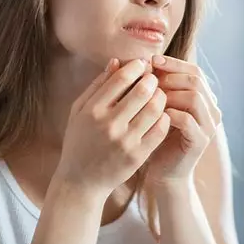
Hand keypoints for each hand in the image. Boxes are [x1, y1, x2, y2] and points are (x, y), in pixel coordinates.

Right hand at [54, 58, 171, 198]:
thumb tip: (116, 62)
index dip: (136, 67)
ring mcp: (125, 141)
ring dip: (161, 97)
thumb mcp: (79, 111)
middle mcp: (109, 124)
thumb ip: (97, 86)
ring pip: (155, 109)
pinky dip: (164, 117)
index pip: (121, 79)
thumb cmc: (79, 140)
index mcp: (93, 110)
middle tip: (154, 78)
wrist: (81, 181)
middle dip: (152, 80)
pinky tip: (160, 114)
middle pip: (142, 90)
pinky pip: (160, 129)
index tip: (142, 64)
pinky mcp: (138, 155)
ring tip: (159, 94)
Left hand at [145, 54, 221, 186]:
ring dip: (170, 93)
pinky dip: (169, 113)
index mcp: (203, 97)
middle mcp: (211, 109)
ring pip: (194, 97)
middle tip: (149, 78)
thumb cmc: (156, 134)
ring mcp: (209, 126)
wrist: (162, 171)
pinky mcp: (200, 141)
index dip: (173, 63)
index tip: (151, 60)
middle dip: (171, 76)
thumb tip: (145, 59)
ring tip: (150, 96)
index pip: (194, 70)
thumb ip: (157, 84)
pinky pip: (188, 120)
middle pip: (196, 80)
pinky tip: (154, 114)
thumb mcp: (156, 105)